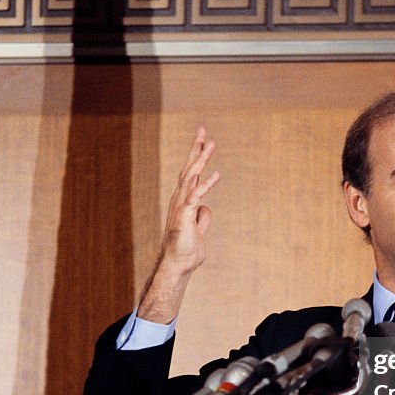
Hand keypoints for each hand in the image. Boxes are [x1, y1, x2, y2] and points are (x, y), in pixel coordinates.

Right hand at [138, 128, 220, 322]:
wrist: (178, 265)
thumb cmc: (186, 249)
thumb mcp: (199, 229)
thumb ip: (203, 217)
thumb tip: (206, 208)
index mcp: (184, 200)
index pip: (191, 173)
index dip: (196, 156)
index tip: (203, 139)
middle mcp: (180, 199)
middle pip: (189, 168)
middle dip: (196, 148)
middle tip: (202, 129)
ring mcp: (181, 205)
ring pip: (192, 177)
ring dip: (201, 159)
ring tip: (210, 143)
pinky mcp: (185, 215)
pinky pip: (197, 196)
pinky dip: (206, 184)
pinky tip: (217, 174)